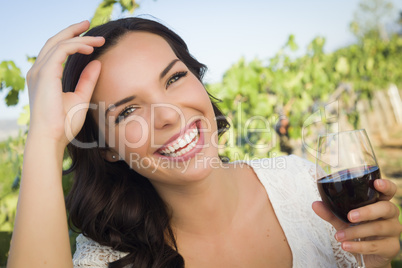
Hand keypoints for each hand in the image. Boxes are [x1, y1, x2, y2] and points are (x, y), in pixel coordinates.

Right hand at [27, 20, 104, 146]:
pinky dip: (76, 46)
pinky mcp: (45, 73)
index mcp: (45, 77)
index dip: (72, 40)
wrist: (52, 138)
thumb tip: (97, 63)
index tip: (89, 37)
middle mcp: (39, 71)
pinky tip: (90, 47)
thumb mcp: (80, 97)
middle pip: (55, 41)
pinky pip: (62, 50)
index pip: (56, 51)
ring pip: (59, 44)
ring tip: (98, 39)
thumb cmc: (64, 123)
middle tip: (88, 24)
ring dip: (80, 38)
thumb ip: (88, 80)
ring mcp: (40, 71)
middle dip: (72, 31)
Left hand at [313, 179, 401, 267]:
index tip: (376, 183)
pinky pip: (376, 246)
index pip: (389, 191)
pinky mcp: (391, 247)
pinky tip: (346, 246)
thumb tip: (315, 204)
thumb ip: (331, 212)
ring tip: (338, 236)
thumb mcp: (342, 220)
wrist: (367, 256)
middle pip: (386, 208)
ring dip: (355, 232)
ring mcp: (393, 231)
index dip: (386, 186)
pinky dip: (358, 246)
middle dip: (367, 212)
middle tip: (349, 217)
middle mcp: (390, 215)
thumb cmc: (357, 230)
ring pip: (378, 228)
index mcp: (379, 203)